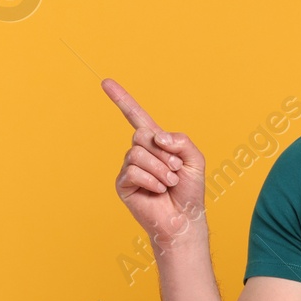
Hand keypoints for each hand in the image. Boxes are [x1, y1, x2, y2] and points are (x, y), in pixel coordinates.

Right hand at [102, 78, 206, 247]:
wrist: (184, 218)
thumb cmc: (189, 190)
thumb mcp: (195, 159)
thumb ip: (180, 140)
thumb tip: (156, 137)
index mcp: (156, 142)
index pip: (135, 116)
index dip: (121, 99)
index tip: (105, 82)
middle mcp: (140, 152)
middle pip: (141, 134)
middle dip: (163, 153)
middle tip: (175, 169)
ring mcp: (130, 167)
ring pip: (137, 153)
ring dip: (160, 169)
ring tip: (169, 182)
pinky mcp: (123, 183)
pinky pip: (133, 171)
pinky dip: (151, 180)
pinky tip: (158, 190)